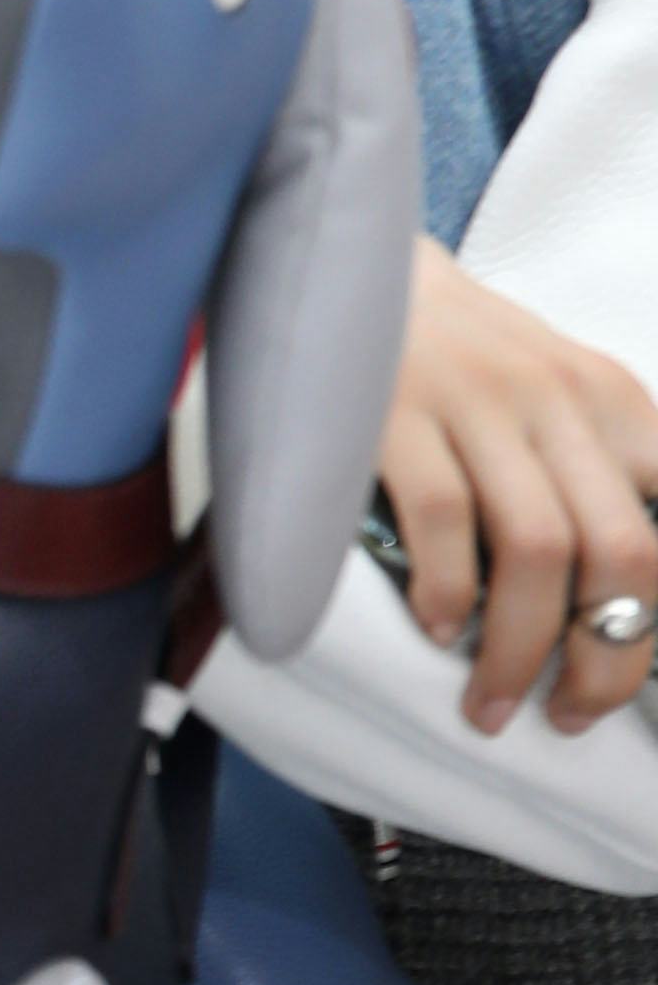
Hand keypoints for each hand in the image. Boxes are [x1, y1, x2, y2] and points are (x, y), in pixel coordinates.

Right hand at [379, 242, 657, 737]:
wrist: (355, 269)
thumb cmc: (461, 359)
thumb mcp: (562, 398)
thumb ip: (603, 476)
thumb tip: (622, 600)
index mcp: (615, 403)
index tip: (638, 679)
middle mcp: (560, 400)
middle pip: (624, 552)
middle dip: (607, 658)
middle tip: (571, 715)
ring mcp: (478, 404)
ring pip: (539, 552)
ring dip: (520, 651)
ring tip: (490, 703)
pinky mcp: (397, 416)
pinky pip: (444, 523)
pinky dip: (448, 594)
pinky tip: (437, 629)